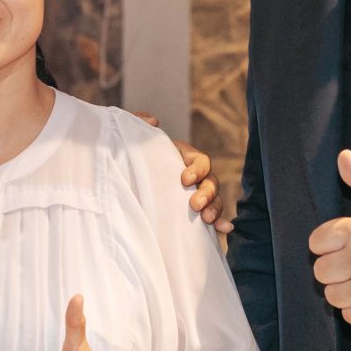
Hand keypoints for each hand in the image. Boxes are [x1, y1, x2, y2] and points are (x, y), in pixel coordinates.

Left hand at [134, 113, 228, 234]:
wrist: (127, 180)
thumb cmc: (133, 157)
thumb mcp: (133, 139)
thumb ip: (139, 122)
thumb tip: (154, 121)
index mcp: (184, 157)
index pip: (201, 161)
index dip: (197, 170)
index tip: (184, 180)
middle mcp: (195, 176)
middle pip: (211, 182)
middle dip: (207, 194)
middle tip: (195, 206)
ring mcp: (197, 194)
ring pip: (215, 200)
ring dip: (214, 209)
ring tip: (206, 219)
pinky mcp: (194, 212)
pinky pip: (212, 217)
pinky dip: (220, 223)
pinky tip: (223, 229)